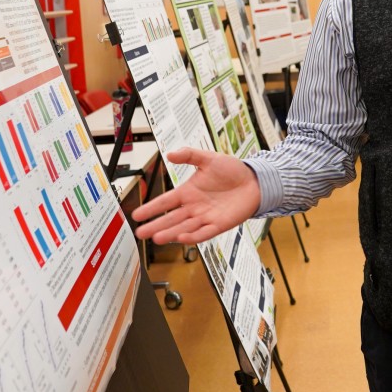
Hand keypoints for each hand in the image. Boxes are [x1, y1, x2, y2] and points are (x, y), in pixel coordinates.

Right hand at [131, 147, 261, 244]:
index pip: (166, 201)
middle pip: (171, 218)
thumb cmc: (232, 170)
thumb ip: (189, 155)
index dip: (152, 208)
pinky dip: (194, 236)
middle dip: (156, 225)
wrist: (254, 181)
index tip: (137, 214)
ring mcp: (205, 217)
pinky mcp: (219, 224)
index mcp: (188, 192)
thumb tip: (170, 154)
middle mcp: (194, 207)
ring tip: (157, 238)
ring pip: (185, 227)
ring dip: (171, 233)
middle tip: (140, 233)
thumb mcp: (208, 158)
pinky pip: (204, 232)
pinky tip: (182, 238)